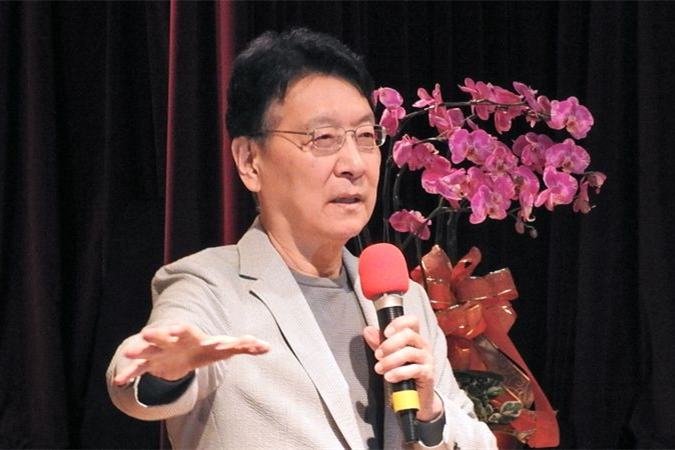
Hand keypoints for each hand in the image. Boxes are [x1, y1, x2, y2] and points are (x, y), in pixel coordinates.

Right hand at [113, 322, 269, 384]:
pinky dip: (130, 374)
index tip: (180, 330)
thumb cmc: (205, 347)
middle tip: (147, 333)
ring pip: (148, 349)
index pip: (187, 330)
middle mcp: (173, 340)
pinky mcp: (150, 363)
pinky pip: (139, 369)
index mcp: (191, 335)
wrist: (181, 349)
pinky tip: (120, 381)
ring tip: (129, 353)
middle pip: (165, 336)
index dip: (184, 331)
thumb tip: (267, 347)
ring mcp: (159, 351)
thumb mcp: (223, 349)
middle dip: (158, 334)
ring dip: (139, 350)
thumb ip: (244, 346)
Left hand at [363, 315, 442, 421]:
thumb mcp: (389, 356)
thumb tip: (368, 330)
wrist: (416, 398)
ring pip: (409, 353)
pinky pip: (413, 370)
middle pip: (409, 334)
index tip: (385, 332)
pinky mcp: (427, 374)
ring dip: (390, 360)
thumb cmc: (404, 373)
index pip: (412, 321)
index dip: (398, 323)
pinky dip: (398, 373)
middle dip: (389, 344)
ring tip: (380, 368)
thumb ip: (379, 343)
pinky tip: (389, 377)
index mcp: (414, 338)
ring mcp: (427, 359)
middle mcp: (423, 346)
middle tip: (378, 354)